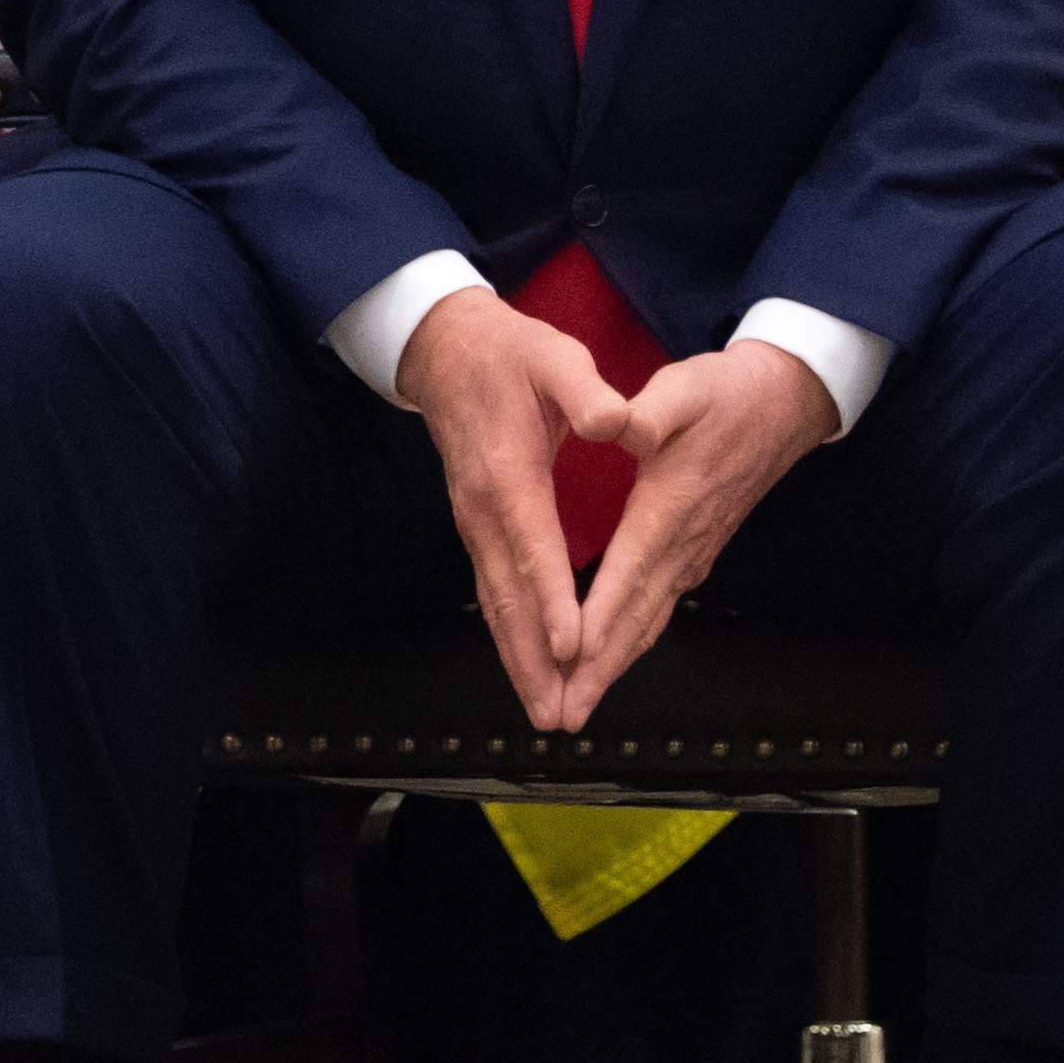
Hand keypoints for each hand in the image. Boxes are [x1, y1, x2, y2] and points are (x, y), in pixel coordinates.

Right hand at [398, 286, 637, 733]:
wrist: (445, 350)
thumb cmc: (509, 353)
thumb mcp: (554, 356)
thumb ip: (586, 390)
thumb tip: (618, 421)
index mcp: (509, 472)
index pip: (534, 546)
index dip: (552, 599)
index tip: (571, 646)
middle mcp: (484, 510)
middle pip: (508, 596)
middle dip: (531, 659)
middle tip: (556, 712)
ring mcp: (474, 522)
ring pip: (496, 603)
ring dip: (517, 659)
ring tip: (542, 708)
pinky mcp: (476, 526)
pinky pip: (492, 591)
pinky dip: (508, 634)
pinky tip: (524, 663)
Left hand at [556, 340, 836, 728]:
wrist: (782, 404)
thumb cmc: (725, 396)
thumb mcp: (682, 391)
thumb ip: (648, 411)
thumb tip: (615, 422)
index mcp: (669, 511)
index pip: (625, 580)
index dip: (593, 626)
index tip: (564, 667)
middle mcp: (682, 546)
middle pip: (634, 623)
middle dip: (595, 673)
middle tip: (559, 716)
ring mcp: (692, 555)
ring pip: (647, 624)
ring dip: (611, 668)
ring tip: (574, 706)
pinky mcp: (695, 553)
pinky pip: (656, 611)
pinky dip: (628, 642)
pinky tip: (607, 661)